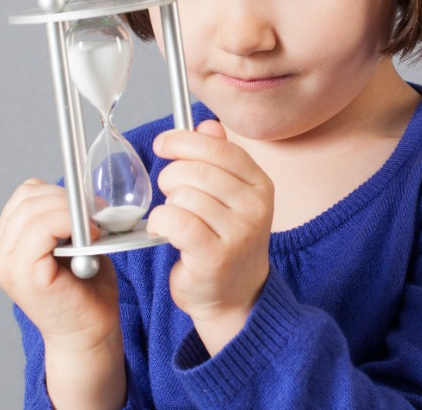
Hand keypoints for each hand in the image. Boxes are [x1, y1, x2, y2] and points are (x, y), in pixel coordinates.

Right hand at [0, 179, 120, 355]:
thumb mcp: (69, 243)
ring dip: (70, 210)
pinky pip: (41, 228)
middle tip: (97, 211)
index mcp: (5, 244)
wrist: (89, 333)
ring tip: (94, 226)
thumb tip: (80, 191)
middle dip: (67, 197)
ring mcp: (6, 264)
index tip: (89, 203)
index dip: (58, 191)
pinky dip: (69, 222)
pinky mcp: (24, 274)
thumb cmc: (84, 289)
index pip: (24, 195)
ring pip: (33, 210)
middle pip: (27, 198)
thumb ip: (62, 217)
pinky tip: (89, 236)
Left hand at [147, 120, 273, 353]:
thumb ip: (219, 159)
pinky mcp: (216, 256)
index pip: (218, 148)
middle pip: (196, 170)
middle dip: (171, 177)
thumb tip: (206, 126)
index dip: (184, 141)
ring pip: (183, 196)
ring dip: (168, 206)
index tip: (163, 144)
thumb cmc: (226, 242)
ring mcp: (238, 232)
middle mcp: (255, 206)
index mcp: (260, 184)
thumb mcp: (230, 196)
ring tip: (175, 220)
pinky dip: (161, 223)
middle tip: (170, 194)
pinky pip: (176, 221)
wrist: (235, 296)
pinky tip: (164, 231)